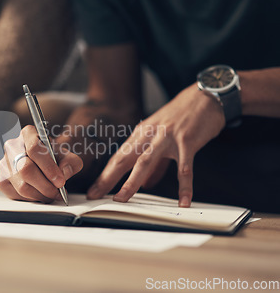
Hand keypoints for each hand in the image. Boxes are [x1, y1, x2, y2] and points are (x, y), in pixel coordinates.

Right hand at [0, 125, 82, 202]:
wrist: (43, 164)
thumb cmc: (53, 158)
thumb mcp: (66, 156)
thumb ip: (71, 162)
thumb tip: (63, 172)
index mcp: (28, 134)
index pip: (34, 149)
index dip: (48, 167)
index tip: (60, 180)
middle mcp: (12, 146)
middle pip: (26, 169)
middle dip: (46, 185)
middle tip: (58, 192)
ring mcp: (4, 164)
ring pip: (22, 186)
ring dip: (40, 195)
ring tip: (51, 194)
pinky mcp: (1, 180)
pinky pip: (16, 195)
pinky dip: (31, 199)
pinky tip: (39, 194)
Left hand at [87, 83, 225, 206]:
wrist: (204, 97)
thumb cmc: (181, 117)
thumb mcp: (161, 136)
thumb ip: (154, 163)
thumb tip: (145, 184)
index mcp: (141, 134)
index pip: (118, 158)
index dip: (105, 175)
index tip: (94, 190)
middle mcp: (149, 135)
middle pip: (124, 159)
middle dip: (108, 178)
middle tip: (96, 194)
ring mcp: (167, 138)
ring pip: (145, 162)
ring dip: (132, 182)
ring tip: (123, 199)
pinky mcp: (187, 141)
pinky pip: (184, 168)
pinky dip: (184, 186)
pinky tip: (183, 201)